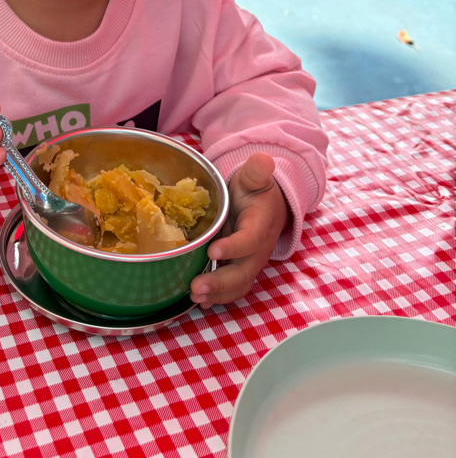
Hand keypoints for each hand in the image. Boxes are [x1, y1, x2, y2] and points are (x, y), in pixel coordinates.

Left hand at [190, 153, 287, 307]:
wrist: (266, 204)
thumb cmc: (255, 190)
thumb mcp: (255, 177)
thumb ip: (257, 171)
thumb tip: (264, 159)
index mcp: (261, 224)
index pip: (250, 240)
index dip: (234, 247)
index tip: (213, 251)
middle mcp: (257, 249)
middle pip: (243, 271)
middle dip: (221, 281)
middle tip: (196, 287)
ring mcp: (250, 261)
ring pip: (238, 284)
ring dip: (218, 294)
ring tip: (194, 297)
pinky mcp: (241, 268)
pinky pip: (233, 288)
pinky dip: (219, 296)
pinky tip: (199, 300)